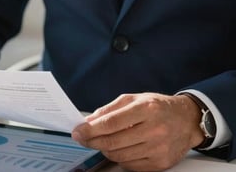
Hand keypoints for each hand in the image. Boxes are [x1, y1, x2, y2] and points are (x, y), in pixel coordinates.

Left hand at [72, 93, 204, 170]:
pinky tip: (118, 148)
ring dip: (104, 149)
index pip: (112, 122)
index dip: (91, 129)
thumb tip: (90, 121)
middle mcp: (154, 129)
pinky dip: (119, 158)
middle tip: (82, 138)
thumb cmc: (158, 106)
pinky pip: (131, 166)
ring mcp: (158, 149)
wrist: (187, 120)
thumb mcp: (134, 98)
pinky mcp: (160, 163)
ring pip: (120, 156)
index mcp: (146, 109)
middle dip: (92, 141)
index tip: (78, 131)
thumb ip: (110, 109)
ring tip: (101, 141)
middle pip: (113, 142)